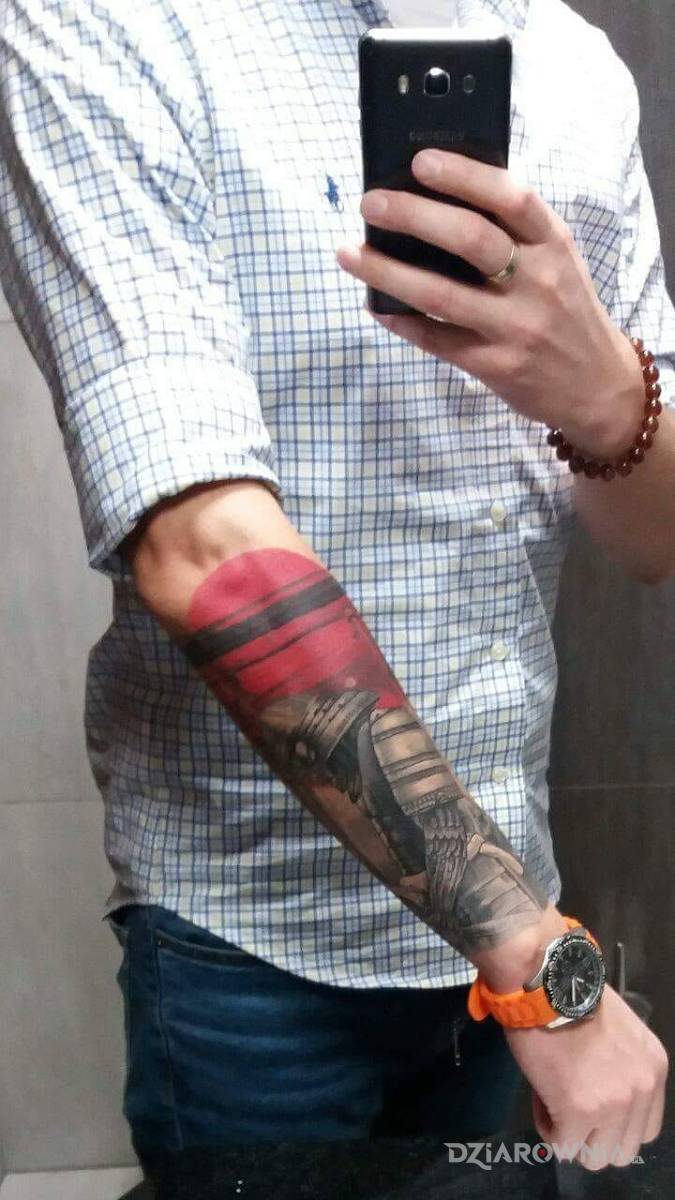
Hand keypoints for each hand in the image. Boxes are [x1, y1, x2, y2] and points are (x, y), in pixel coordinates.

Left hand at [335, 149, 644, 458]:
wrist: (596, 384)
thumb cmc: (565, 310)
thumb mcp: (557, 262)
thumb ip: (514, 233)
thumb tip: (440, 197)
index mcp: (552, 245)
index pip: (510, 198)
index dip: (464, 175)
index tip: (421, 161)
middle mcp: (537, 282)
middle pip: (469, 239)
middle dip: (413, 215)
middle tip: (370, 203)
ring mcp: (515, 328)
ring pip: (441, 294)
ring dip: (387, 271)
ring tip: (350, 253)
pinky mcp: (495, 366)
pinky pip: (437, 340)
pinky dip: (401, 321)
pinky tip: (375, 305)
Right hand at [505, 983, 668, 1170]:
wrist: (548, 983)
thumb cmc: (573, 997)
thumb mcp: (619, 1032)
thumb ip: (622, 1066)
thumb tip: (601, 1091)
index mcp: (653, 1068)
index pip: (644, 1128)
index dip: (613, 1122)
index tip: (590, 1102)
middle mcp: (641, 1089)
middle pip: (622, 1149)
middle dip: (593, 1134)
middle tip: (569, 1103)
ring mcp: (613, 1104)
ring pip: (594, 1157)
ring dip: (572, 1135)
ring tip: (553, 1100)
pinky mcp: (579, 1111)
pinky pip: (562, 1145)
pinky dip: (548, 1128)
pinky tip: (541, 1097)